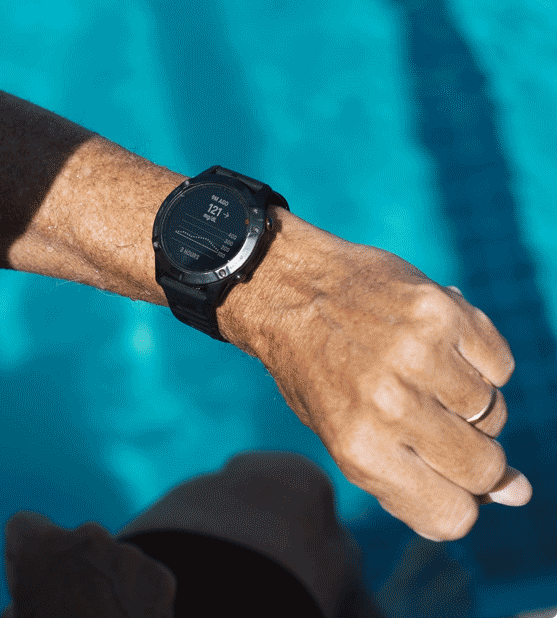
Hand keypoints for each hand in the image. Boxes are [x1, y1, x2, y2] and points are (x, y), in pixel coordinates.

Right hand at [0, 511, 175, 617]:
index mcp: (40, 548)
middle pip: (72, 541)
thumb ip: (16, 608)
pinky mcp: (161, 577)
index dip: (23, 553)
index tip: (30, 578)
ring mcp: (128, 555)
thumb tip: (19, 609)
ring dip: (105, 582)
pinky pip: (143, 579)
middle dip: (70, 567)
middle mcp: (85, 537)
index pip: (22, 525)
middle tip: (71, 608)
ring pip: (110, 559)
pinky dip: (137, 598)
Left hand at [239, 225, 530, 541]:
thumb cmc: (317, 373)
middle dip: (470, 458)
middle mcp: (390, 406)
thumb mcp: (348, 437)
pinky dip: (478, 363)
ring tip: (421, 377)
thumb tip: (518, 494)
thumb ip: (420, 475)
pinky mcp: (443, 313)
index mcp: (358, 449)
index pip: (451, 517)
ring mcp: (420, 356)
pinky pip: (500, 367)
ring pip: (493, 414)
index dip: (457, 503)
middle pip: (482, 469)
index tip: (442, 478)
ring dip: (468, 405)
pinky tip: (437, 349)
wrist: (288, 289)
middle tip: (432, 424)